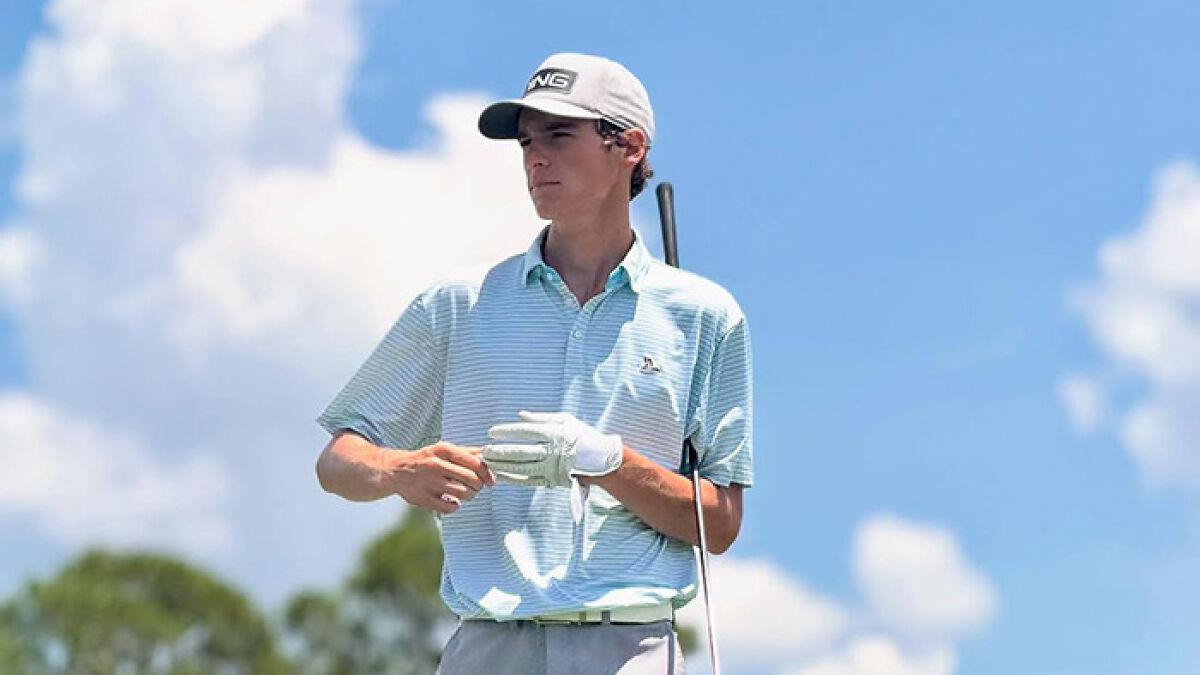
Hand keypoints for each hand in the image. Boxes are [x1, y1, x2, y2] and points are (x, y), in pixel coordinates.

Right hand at [381, 441, 493, 512]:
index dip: (487, 473)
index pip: (475, 463)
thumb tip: (489, 455)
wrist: (396, 471)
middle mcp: (436, 465)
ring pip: (463, 493)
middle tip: (477, 487)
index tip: (491, 480)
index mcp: (443, 450)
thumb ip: (467, 452)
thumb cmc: (426, 460)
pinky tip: (452, 501)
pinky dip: (455, 506)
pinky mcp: (423, 498)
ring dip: (469, 496)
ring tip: (466, 493)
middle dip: (479, 486)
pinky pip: (449, 507)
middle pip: (471, 479)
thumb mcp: (444, 450)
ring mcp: (429, 482)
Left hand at [482, 411, 622, 487]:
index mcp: (554, 433)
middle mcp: (551, 450)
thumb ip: (541, 418)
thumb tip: (520, 415)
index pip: (525, 432)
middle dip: (501, 451)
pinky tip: (501, 476)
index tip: (492, 432)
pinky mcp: (552, 479)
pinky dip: (513, 478)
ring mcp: (551, 467)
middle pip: (520, 451)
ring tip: (488, 463)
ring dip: (503, 465)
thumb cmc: (582, 436)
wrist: (602, 460)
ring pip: (522, 467)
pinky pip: (529, 480)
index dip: (507, 432)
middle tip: (485, 450)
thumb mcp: (565, 420)